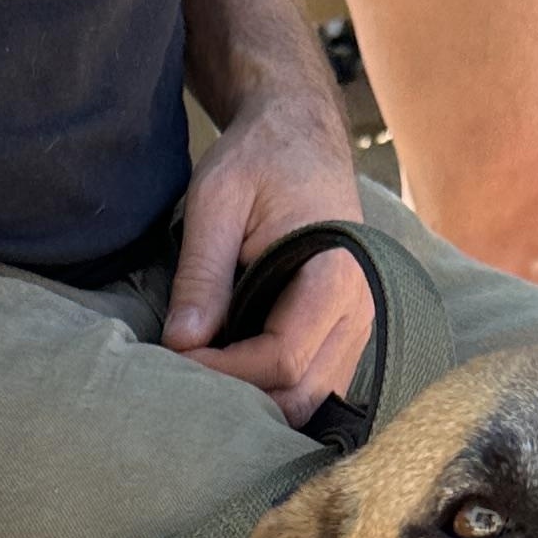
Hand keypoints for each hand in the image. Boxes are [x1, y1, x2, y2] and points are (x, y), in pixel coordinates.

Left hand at [163, 84, 375, 424]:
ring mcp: (359, 327)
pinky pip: (314, 386)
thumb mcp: (216, 200)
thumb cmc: (260, 158)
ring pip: (310, 401)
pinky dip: (272, 391)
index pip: (281, 358)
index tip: (177, 357)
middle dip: (240, 398)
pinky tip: (234, 373)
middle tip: (187, 378)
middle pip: (300, 394)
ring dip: (257, 402)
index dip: (224, 371)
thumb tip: (180, 343)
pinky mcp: (346, 335)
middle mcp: (359, 309)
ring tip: (208, 377)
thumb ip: (202, 273)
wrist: (301, 135)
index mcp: (334, 273)